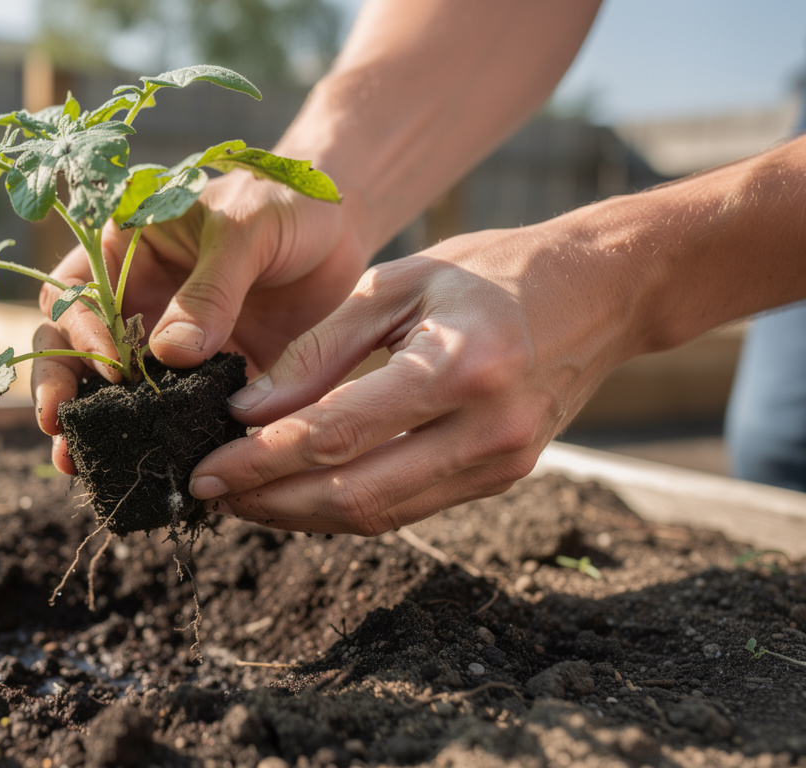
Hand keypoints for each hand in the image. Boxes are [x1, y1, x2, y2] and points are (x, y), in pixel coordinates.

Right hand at [31, 170, 367, 472]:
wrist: (339, 231)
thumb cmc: (285, 203)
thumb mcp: (249, 228)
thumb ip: (212, 287)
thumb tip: (171, 354)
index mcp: (124, 249)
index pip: (77, 293)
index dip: (82, 332)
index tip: (110, 368)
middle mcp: (131, 300)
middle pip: (70, 346)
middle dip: (58, 386)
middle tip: (57, 427)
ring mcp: (163, 345)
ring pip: (110, 390)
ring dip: (91, 425)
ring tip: (79, 463)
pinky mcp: (201, 380)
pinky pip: (170, 415)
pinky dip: (157, 442)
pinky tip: (152, 471)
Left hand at [186, 220, 643, 535]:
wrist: (602, 291)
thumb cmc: (491, 271)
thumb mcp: (397, 283)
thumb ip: (320, 350)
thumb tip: (248, 414)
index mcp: (458, 368)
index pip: (335, 435)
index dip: (260, 462)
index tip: (203, 467)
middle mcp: (487, 431)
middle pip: (354, 496)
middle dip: (269, 503)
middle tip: (207, 493)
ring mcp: (501, 465)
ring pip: (378, 515)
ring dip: (300, 515)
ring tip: (241, 497)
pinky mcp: (501, 480)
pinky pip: (406, 507)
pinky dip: (344, 504)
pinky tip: (297, 490)